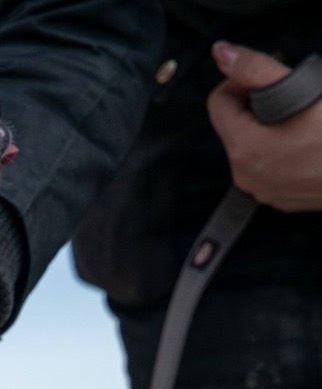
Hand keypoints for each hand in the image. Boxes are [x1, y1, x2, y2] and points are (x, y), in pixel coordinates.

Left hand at [208, 41, 321, 211]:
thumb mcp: (300, 91)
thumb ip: (255, 69)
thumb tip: (220, 52)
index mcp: (244, 149)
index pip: (219, 102)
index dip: (241, 81)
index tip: (268, 75)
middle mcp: (245, 175)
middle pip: (235, 125)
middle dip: (256, 105)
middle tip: (290, 94)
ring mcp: (263, 190)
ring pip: (252, 146)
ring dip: (269, 127)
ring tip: (302, 118)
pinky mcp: (280, 199)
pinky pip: (268, 167)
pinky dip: (280, 150)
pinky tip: (306, 142)